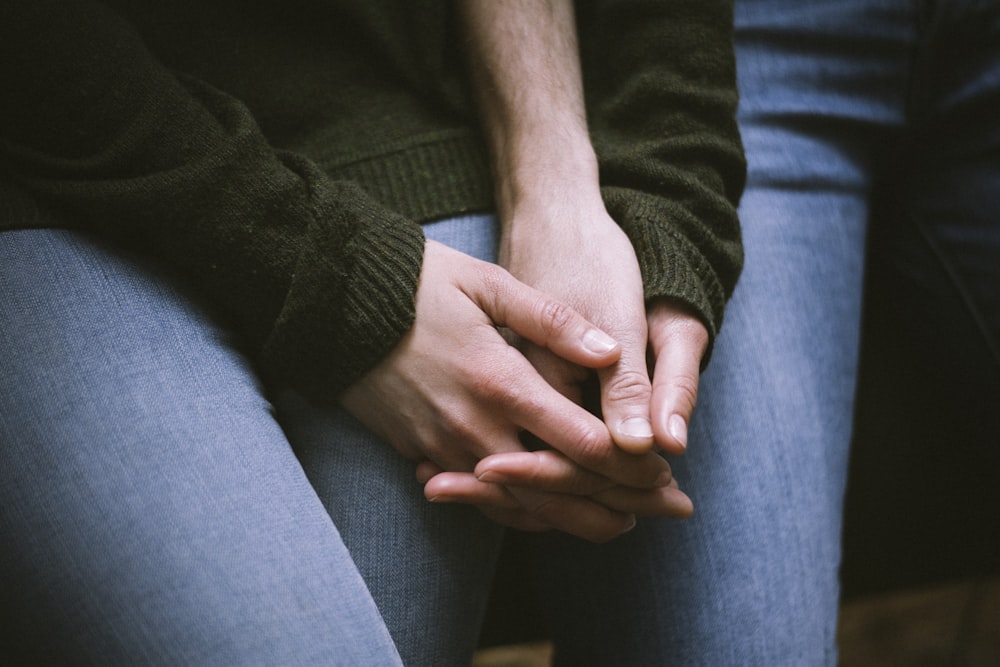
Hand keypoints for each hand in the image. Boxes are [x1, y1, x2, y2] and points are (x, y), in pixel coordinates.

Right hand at [340, 240, 673, 540]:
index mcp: (501, 383)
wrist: (335, 304)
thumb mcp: (488, 284)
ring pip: (521, 508)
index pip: (582, 445)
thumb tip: (611, 351)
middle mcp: (475, 429)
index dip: (633, 466)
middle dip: (621, 506)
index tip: (668, 473)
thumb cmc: (418, 284)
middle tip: (669, 511)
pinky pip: (481, 502)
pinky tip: (553, 513)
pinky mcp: (422, 453)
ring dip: (576, 519)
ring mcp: (445, 448)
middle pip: (561, 492)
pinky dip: (524, 513)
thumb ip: (552, 321)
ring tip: (623, 523)